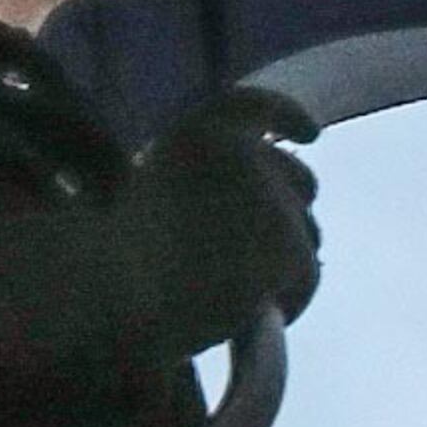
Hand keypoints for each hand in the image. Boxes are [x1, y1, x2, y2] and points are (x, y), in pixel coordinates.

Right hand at [105, 85, 320, 352]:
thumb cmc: (115, 261)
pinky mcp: (289, 244)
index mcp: (198, 133)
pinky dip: (289, 301)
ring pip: (305, 235)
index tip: (311, 134)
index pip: (257, 107)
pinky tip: (253, 319)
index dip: (288, 116)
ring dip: (285, 265)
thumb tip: (258, 212)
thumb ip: (203, 187)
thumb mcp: (153, 198)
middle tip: (276, 250)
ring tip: (243, 298)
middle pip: (298, 178)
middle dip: (295, 211)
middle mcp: (242, 153)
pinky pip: (307, 278)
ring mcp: (271, 197)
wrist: (118, 295)